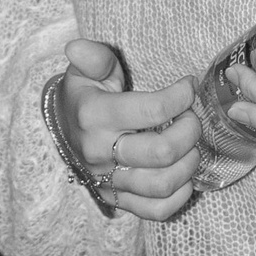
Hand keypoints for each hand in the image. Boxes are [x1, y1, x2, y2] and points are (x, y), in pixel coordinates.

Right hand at [57, 36, 198, 221]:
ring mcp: (109, 180)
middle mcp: (101, 153)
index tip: (188, 86)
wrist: (64, 133)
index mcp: (95, 116)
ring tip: (191, 145)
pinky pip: (156, 210)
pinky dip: (179, 196)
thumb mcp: (84, 72)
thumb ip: (92, 58)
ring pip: (162, 184)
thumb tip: (77, 45)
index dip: (181, 96)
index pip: (152, 110)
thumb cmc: (84, 97)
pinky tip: (184, 175)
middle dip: (190, 131)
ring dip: (189, 163)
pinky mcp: (117, 200)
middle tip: (192, 117)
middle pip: (163, 152)